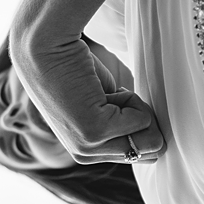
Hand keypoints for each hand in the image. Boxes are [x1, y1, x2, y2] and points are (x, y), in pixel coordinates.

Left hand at [11, 29, 164, 164]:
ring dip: (134, 107)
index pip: (140, 155)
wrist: (44, 48)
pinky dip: (130, 98)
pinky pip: (142, 118)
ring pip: (148, 136)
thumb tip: (158, 143)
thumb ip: (123, 124)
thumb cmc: (74, 67)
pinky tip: (99, 89)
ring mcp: (88, 147)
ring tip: (102, 92)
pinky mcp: (94, 132)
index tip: (116, 101)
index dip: (140, 124)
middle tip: (110, 96)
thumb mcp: (103, 103)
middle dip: (141, 118)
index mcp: (86, 153)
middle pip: (149, 151)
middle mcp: (84, 155)